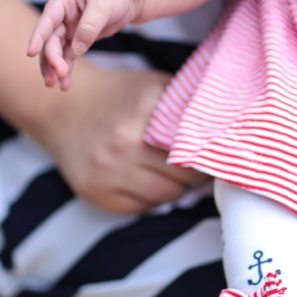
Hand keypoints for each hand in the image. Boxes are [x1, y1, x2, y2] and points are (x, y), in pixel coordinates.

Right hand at [27, 0, 144, 89]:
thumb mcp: (104, 4)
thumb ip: (89, 26)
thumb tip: (77, 49)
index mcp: (64, 0)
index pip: (47, 20)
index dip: (38, 37)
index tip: (30, 53)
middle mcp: (63, 15)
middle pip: (51, 40)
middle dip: (52, 59)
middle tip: (57, 76)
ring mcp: (70, 28)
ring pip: (57, 51)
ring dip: (56, 68)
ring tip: (60, 85)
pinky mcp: (80, 38)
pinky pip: (69, 56)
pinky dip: (68, 68)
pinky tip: (66, 83)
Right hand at [32, 66, 207, 214]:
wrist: (64, 110)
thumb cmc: (120, 99)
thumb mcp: (153, 87)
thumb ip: (187, 105)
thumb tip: (231, 130)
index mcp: (144, 107)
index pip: (196, 145)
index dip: (208, 153)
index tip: (214, 155)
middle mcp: (124, 140)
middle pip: (185, 175)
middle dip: (194, 173)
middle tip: (193, 165)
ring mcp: (107, 169)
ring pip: (167, 196)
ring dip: (175, 188)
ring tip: (170, 173)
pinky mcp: (95, 192)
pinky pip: (141, 209)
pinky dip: (150, 199)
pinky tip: (144, 181)